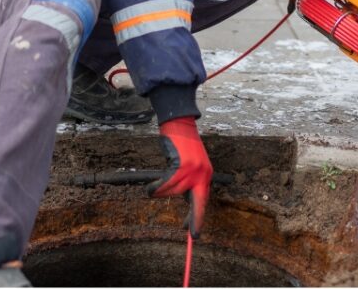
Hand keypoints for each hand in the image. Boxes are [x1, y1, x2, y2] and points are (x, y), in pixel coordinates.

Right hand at [147, 117, 212, 238]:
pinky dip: (156, 188)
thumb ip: (190, 181)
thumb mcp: (191, 165)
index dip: (198, 215)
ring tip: (154, 188)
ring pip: (174, 192)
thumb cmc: (181, 145)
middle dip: (193, 218)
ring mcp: (193, 171)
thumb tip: (186, 200)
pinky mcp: (182, 167)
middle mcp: (203, 174)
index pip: (203, 199)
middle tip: (189, 232)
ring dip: (161, 191)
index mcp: (206, 175)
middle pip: (196, 202)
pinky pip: (166, 185)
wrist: (180, 124)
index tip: (195, 230)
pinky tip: (151, 188)